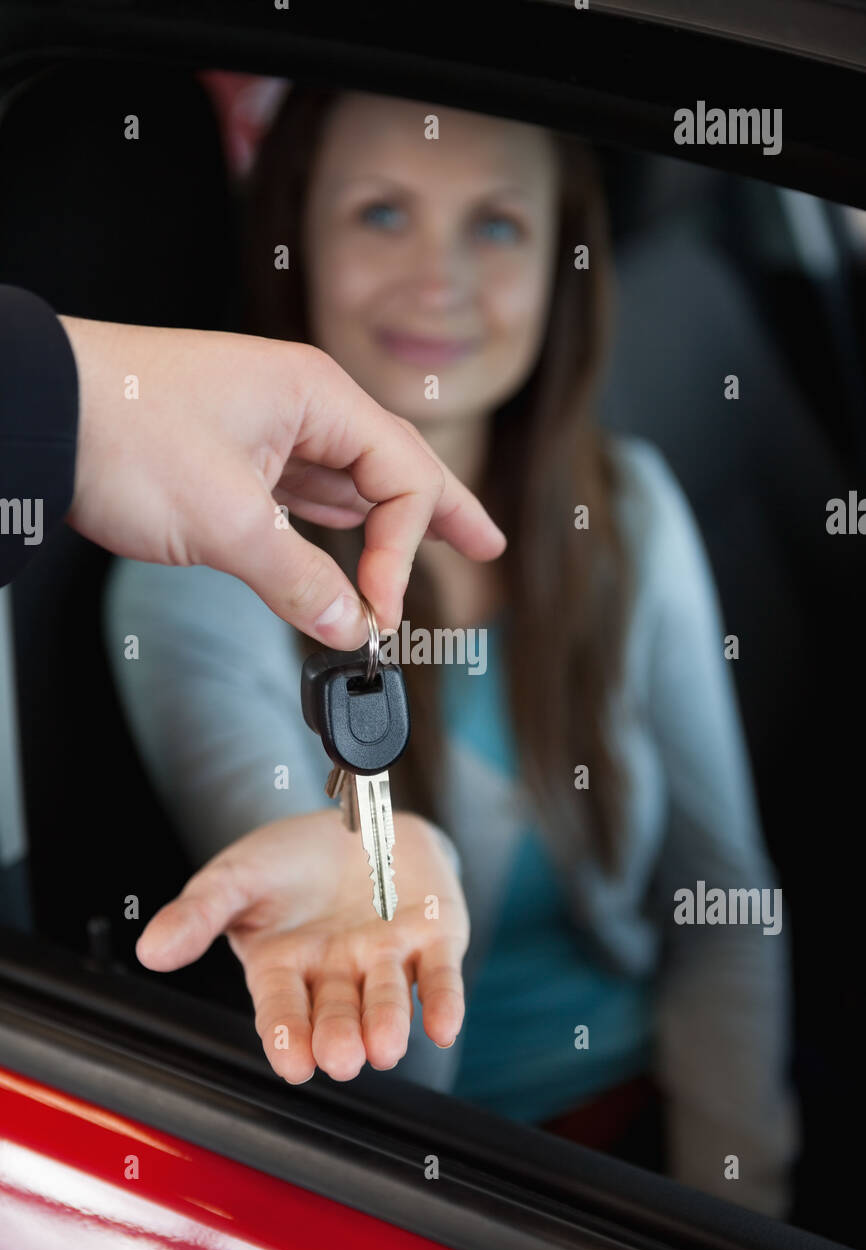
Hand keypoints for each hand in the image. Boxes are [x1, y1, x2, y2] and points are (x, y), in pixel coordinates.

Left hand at [58, 317, 504, 647]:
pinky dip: (332, 529)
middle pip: (394, 467)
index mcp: (317, 397)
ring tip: (436, 552)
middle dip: (443, 512)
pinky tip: (350, 551)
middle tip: (489, 547)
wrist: (40, 412)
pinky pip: (305, 494)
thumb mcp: (226, 521)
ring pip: (349, 483)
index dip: (403, 551)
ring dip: (386, 526)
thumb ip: (300, 580)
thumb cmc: (126, 433)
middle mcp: (303, 406)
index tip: (380, 613)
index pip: (401, 478)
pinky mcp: (236, 455)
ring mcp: (269, 428)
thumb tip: (353, 629)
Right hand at [135, 811, 467, 1082]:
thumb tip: (152, 949)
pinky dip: (444, 1001)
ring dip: (387, 1022)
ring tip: (384, 1048)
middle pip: (337, 1011)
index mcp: (284, 966)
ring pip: (387, 997)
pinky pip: (439, 974)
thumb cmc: (292, 859)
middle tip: (340, 1058)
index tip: (291, 1063)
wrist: (360, 819)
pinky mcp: (433, 939)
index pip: (282, 1008)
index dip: (287, 1035)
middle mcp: (336, 972)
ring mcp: (385, 957)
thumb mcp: (237, 875)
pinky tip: (444, 1026)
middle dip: (339, 1036)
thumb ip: (199, 912)